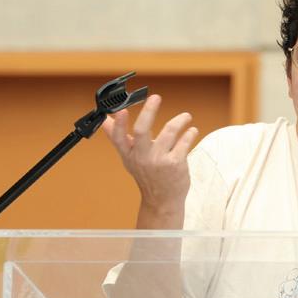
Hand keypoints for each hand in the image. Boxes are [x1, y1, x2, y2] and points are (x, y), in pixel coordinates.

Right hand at [102, 94, 198, 215]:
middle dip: (149, 111)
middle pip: (142, 130)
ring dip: (180, 120)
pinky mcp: (176, 164)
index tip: (120, 110)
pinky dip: (190, 134)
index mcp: (129, 154)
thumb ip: (119, 137)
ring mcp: (159, 161)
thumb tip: (105, 118)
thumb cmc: (147, 176)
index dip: (118, 123)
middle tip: (155, 97)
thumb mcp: (129, 159)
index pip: (118, 137)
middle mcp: (142, 157)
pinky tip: (192, 131)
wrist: (162, 201)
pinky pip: (184, 142)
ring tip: (186, 117)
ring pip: (169, 132)